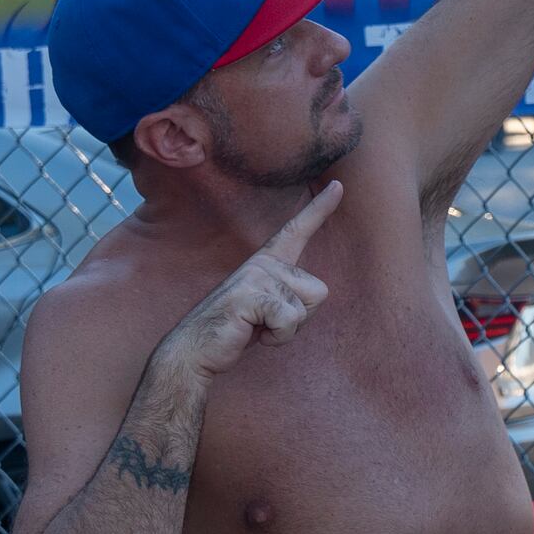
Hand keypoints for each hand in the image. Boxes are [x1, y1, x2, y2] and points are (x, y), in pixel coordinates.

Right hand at [162, 181, 340, 380]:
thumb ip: (290, 295)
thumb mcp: (270, 309)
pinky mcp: (249, 295)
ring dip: (285, 330)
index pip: (297, 230)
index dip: (320, 208)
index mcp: (268, 262)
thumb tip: (318, 291)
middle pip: (319, 292)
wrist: (194, 349)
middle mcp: (262, 263)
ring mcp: (254, 276)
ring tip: (255, 327)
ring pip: (304, 310)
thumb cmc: (236, 330)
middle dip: (300, 319)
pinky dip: (277, 338)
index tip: (339, 185)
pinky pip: (289, 322)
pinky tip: (251, 333)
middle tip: (264, 324)